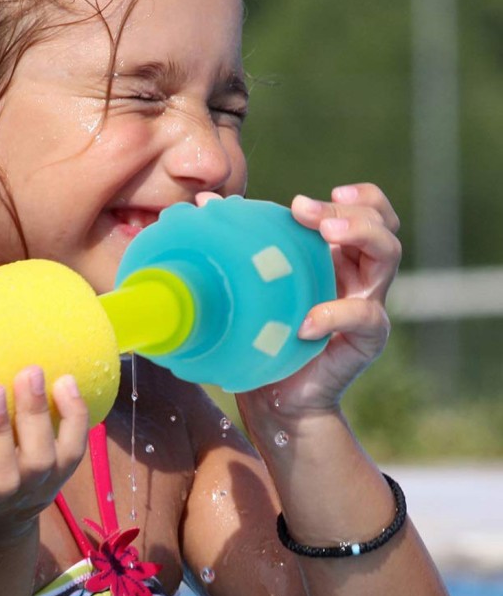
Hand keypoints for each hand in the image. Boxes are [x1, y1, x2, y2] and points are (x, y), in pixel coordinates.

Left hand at [241, 183, 400, 415]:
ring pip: (388, 256)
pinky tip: (305, 321)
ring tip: (325, 235)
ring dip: (360, 235)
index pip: (369, 211)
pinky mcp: (367, 339)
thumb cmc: (263, 336)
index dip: (354, 197)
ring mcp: (368, 304)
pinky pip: (365, 316)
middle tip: (306, 211)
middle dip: (350, 209)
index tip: (305, 201)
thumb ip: (240, 242)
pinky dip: (336, 312)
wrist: (275, 398)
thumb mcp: (252, 284)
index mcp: (337, 257)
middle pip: (383, 225)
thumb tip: (207, 202)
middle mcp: (359, 277)